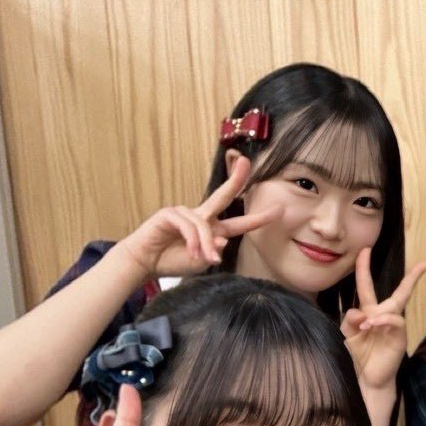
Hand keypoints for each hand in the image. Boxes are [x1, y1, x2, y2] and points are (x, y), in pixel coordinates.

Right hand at [114, 156, 281, 277]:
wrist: (145, 263)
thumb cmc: (173, 261)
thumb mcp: (200, 262)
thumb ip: (213, 252)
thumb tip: (223, 240)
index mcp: (212, 229)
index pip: (240, 223)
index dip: (259, 218)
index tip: (279, 210)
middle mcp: (202, 217)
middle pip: (223, 195)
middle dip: (235, 179)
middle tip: (246, 162)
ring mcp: (185, 213)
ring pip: (204, 225)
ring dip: (205, 245)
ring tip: (201, 259)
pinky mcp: (169, 213)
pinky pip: (188, 226)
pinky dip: (192, 241)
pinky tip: (190, 252)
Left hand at [342, 248, 425, 390]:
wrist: (368, 378)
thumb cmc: (359, 356)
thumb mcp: (347, 335)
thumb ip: (350, 321)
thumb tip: (360, 312)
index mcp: (369, 313)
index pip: (367, 286)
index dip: (364, 268)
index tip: (365, 249)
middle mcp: (383, 316)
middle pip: (400, 293)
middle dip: (411, 278)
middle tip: (423, 264)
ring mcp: (393, 327)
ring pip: (394, 307)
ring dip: (378, 313)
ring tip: (365, 327)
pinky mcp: (399, 338)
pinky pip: (396, 321)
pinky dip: (383, 320)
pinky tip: (372, 327)